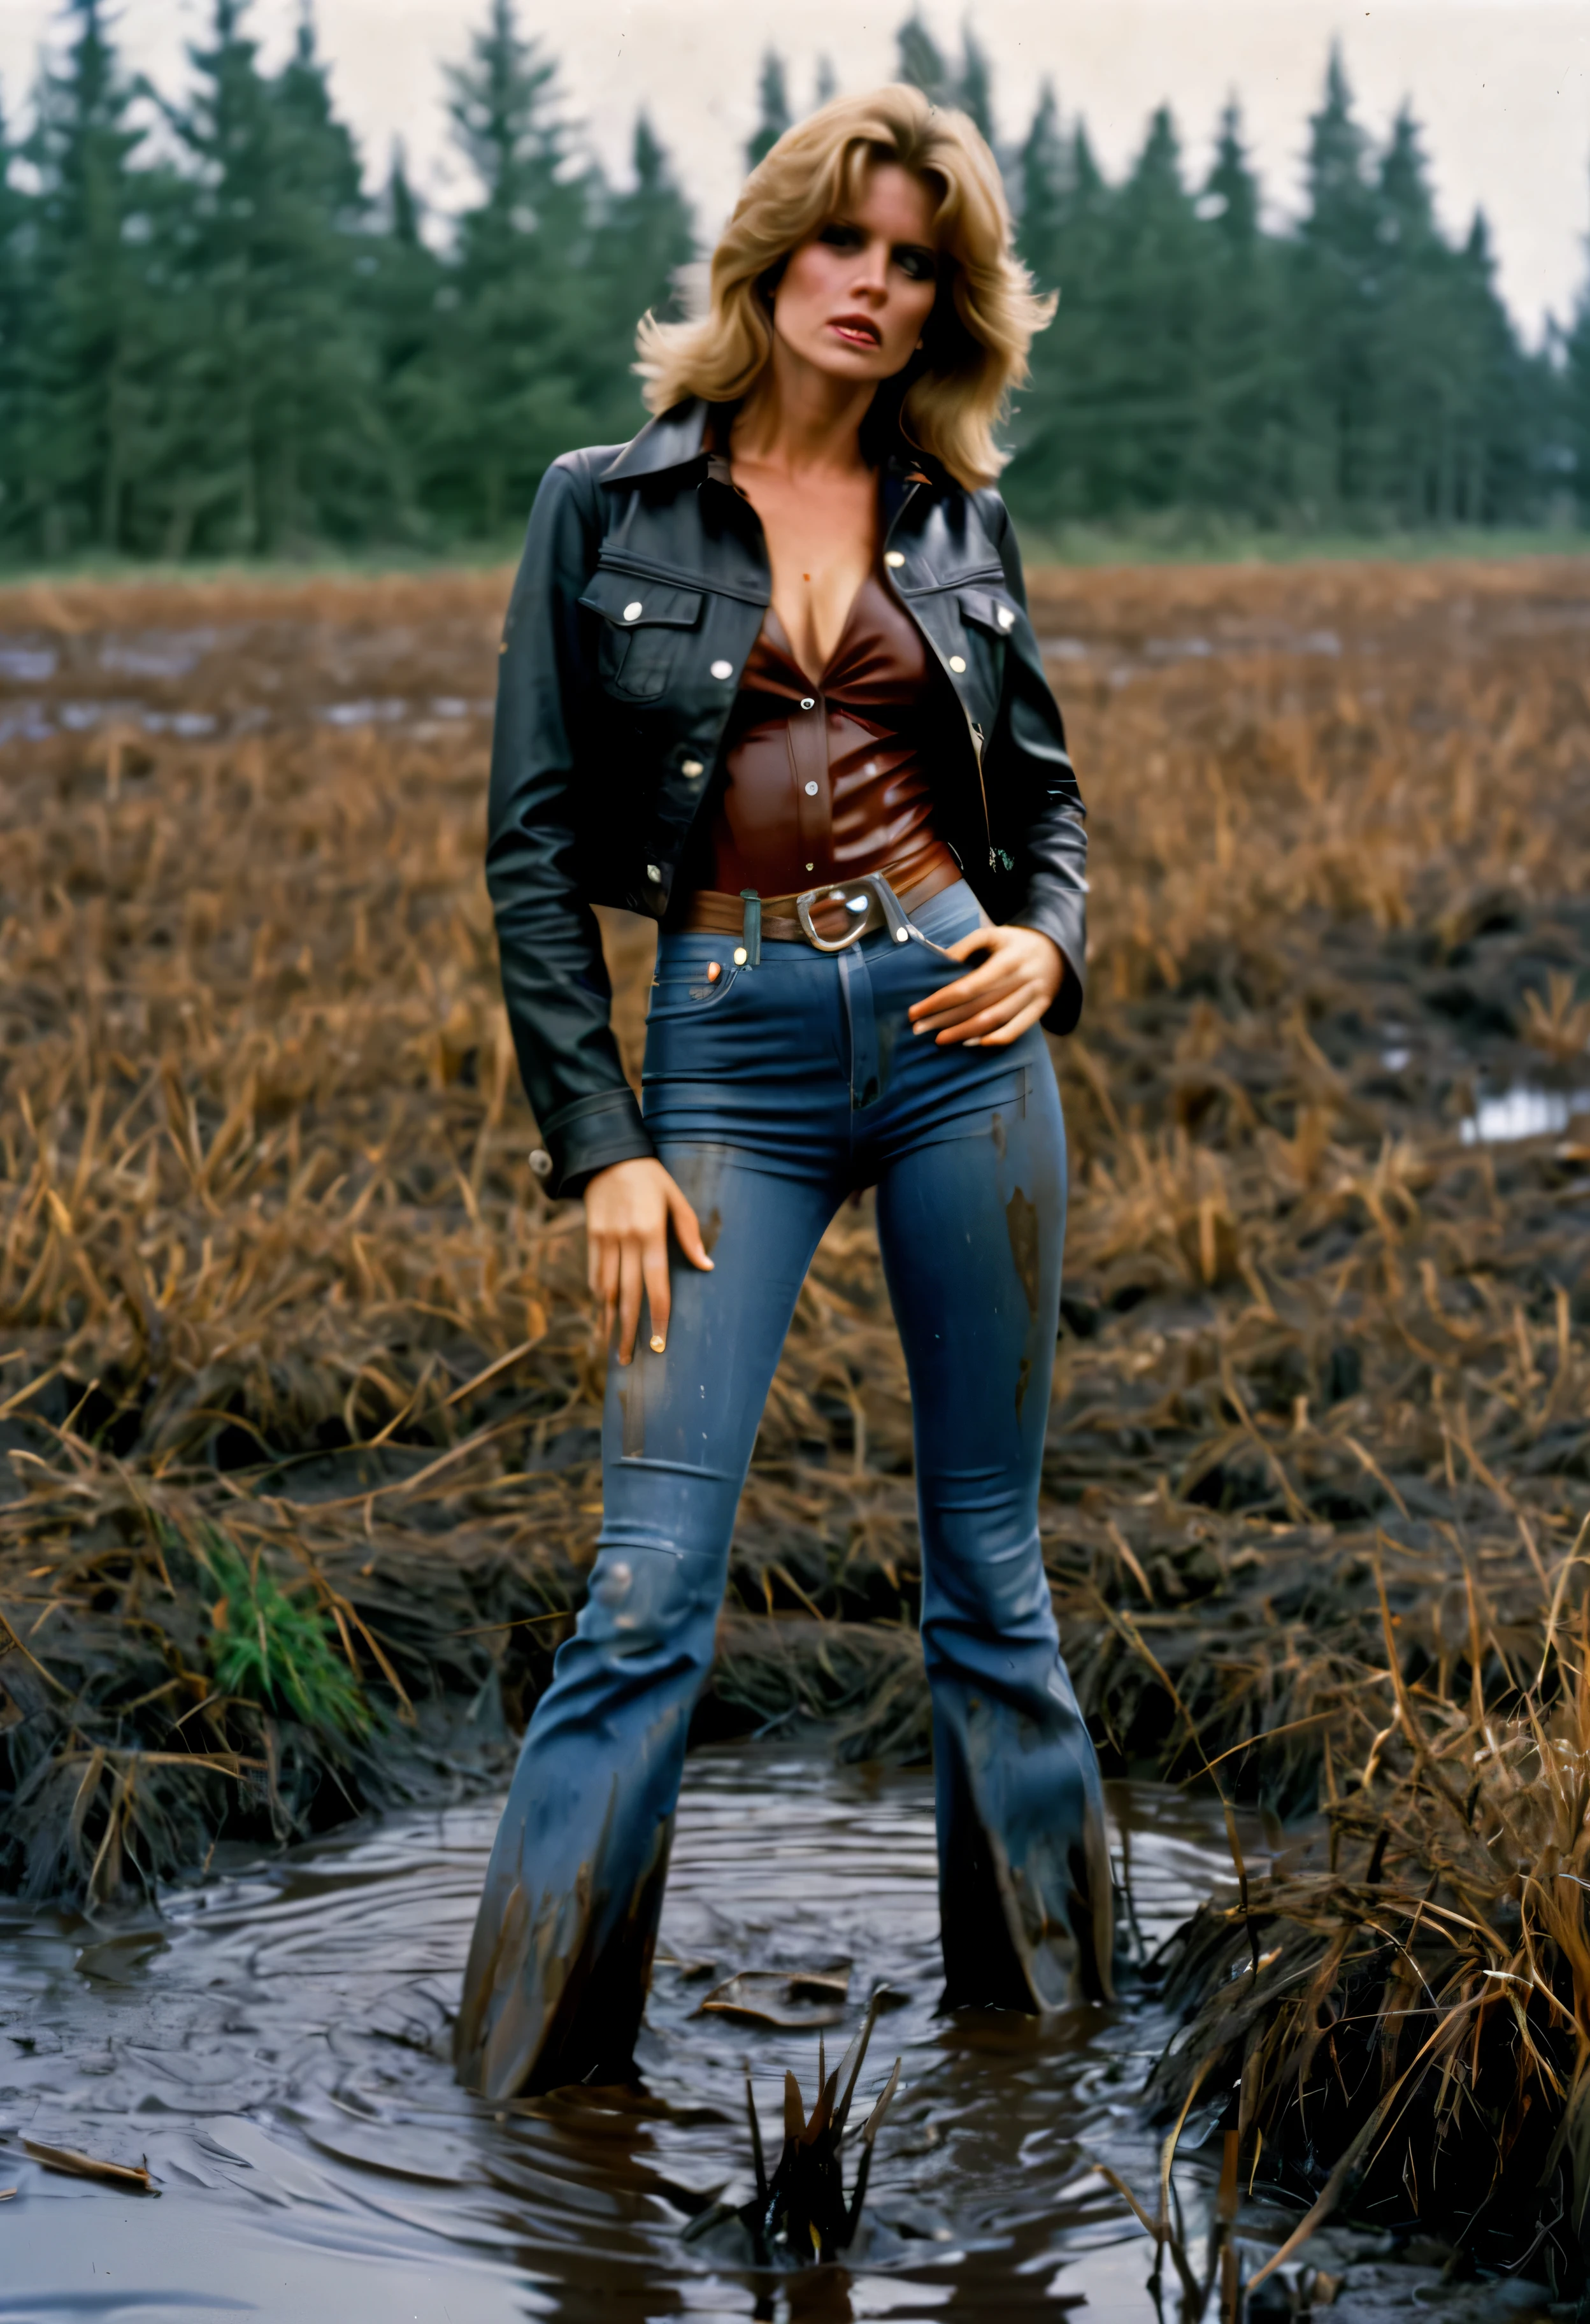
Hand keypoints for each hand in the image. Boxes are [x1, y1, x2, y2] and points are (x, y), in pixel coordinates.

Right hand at [584, 1157, 712, 1364]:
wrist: (608, 1155)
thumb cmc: (651, 1178)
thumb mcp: (676, 1199)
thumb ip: (690, 1234)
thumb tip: (706, 1266)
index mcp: (649, 1234)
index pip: (655, 1285)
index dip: (657, 1317)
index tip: (658, 1344)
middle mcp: (624, 1241)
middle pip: (625, 1296)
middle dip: (627, 1331)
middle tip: (628, 1361)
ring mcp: (604, 1241)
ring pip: (604, 1290)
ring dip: (607, 1321)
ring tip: (610, 1346)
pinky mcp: (591, 1238)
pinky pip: (593, 1273)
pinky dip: (597, 1296)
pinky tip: (601, 1314)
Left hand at [907, 923, 1066, 1047]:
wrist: (1058, 951)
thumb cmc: (1015, 943)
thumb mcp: (993, 935)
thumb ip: (965, 945)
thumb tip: (936, 958)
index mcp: (1008, 958)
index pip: (968, 986)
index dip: (940, 1000)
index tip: (916, 1010)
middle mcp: (1022, 978)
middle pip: (978, 1006)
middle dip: (945, 1020)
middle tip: (918, 1029)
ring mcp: (1033, 995)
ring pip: (995, 1020)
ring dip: (964, 1033)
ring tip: (939, 1039)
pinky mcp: (1040, 1008)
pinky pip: (1017, 1029)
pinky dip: (995, 1039)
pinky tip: (971, 1043)